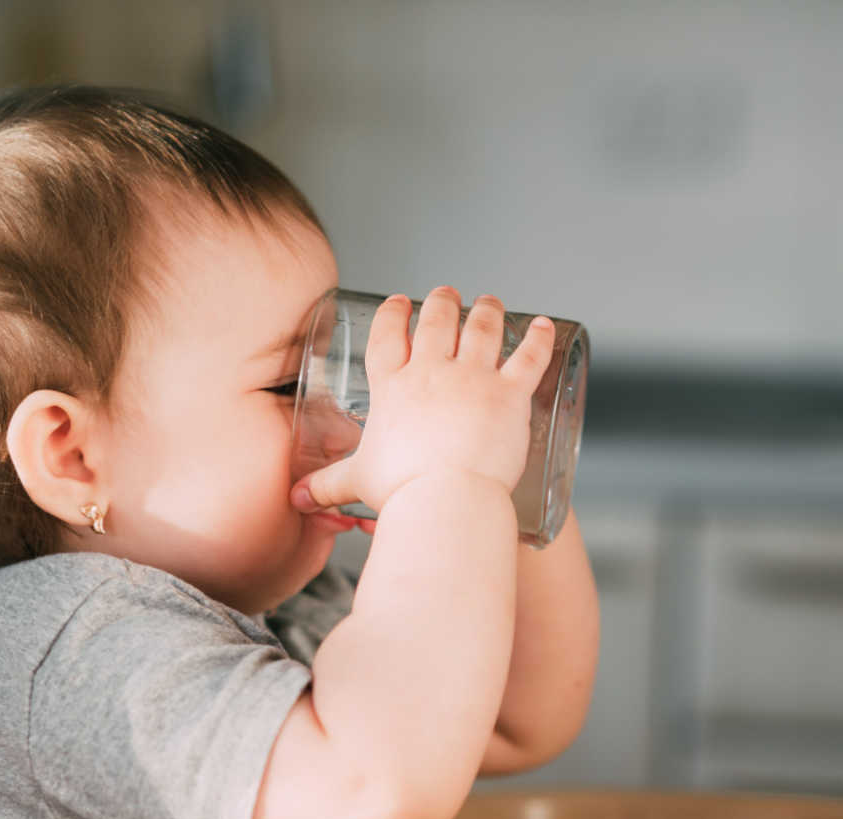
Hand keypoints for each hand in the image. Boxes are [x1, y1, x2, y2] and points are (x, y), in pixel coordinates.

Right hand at [291, 286, 553, 514]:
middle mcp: (433, 372)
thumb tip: (295, 499)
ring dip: (488, 310)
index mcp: (393, 386)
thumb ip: (326, 484)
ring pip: (483, 328)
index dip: (394, 313)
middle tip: (447, 295)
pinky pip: (530, 357)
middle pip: (438, 319)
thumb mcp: (357, 481)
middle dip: (443, 301)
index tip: (399, 303)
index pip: (389, 334)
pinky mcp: (510, 394)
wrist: (445, 499)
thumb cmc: (401, 491)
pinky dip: (540, 339)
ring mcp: (474, 379)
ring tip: (490, 302)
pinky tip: (547, 326)